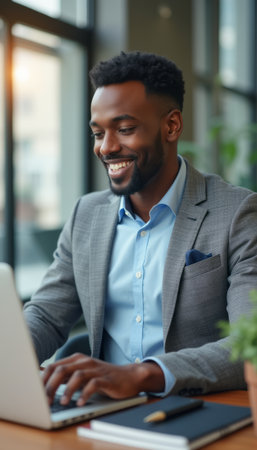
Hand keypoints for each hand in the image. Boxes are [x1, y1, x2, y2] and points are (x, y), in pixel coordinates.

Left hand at [42, 353, 164, 405]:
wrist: (128, 376)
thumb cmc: (102, 378)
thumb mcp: (82, 374)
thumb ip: (67, 376)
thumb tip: (45, 385)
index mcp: (76, 359)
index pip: (54, 366)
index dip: (43, 380)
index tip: (36, 393)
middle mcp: (84, 361)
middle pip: (62, 370)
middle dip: (51, 386)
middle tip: (45, 401)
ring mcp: (95, 369)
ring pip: (76, 376)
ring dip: (67, 391)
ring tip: (63, 403)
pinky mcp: (106, 378)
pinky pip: (93, 385)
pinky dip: (84, 395)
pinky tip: (80, 403)